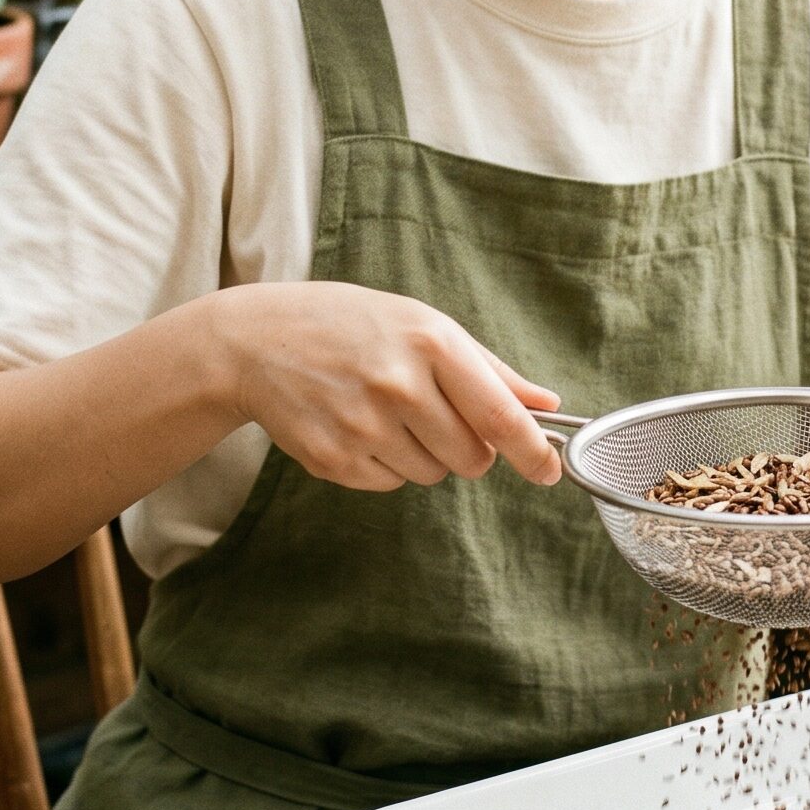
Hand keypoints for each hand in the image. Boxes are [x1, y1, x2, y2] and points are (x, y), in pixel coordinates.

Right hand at [210, 281, 563, 492]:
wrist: (257, 340)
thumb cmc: (352, 326)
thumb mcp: (423, 325)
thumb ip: (489, 369)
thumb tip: (546, 403)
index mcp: (431, 343)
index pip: (499, 415)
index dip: (533, 451)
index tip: (551, 470)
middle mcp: (399, 384)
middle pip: (472, 458)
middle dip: (469, 448)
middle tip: (436, 416)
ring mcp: (363, 425)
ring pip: (432, 474)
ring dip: (424, 455)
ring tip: (386, 412)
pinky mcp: (333, 458)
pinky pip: (390, 484)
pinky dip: (385, 465)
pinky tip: (357, 426)